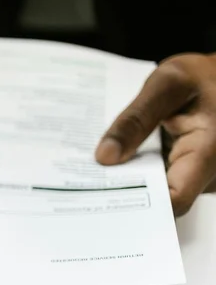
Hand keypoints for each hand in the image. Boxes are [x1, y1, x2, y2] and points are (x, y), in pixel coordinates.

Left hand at [96, 53, 215, 214]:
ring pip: (160, 192)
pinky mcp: (191, 172)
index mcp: (208, 151)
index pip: (174, 200)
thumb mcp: (166, 85)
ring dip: (129, 183)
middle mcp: (209, 171)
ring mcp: (201, 175)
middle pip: (162, 200)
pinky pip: (162, 180)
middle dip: (124, 194)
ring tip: (92, 175)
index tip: (100, 200)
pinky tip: (114, 164)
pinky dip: (138, 173)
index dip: (139, 207)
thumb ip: (136, 119)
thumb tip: (105, 157)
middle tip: (82, 187)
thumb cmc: (203, 76)